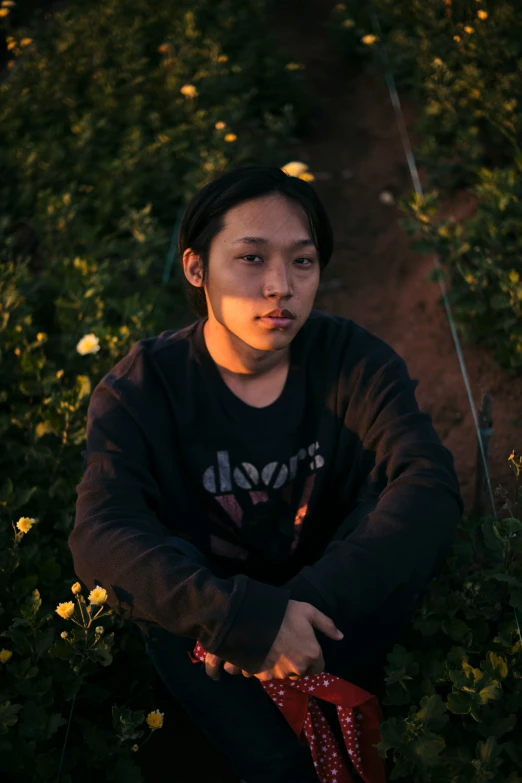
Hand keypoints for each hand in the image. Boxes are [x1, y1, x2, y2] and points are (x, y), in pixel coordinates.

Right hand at [204, 600, 342, 680]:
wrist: (252, 620)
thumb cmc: (283, 614)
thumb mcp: (308, 612)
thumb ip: (326, 625)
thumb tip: (340, 637)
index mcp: (312, 654)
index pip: (319, 667)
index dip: (313, 658)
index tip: (304, 648)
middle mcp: (298, 668)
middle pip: (302, 672)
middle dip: (297, 663)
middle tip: (288, 646)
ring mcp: (280, 674)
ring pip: (286, 675)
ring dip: (283, 666)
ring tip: (275, 649)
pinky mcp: (263, 676)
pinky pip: (269, 675)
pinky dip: (267, 668)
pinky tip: (263, 654)